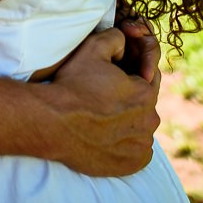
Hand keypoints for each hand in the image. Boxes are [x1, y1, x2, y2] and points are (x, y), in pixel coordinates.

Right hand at [40, 27, 160, 176]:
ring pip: (140, 128)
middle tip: (104, 98)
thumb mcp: (93, 48)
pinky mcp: (133, 164)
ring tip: (103, 118)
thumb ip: (116, 38)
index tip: (112, 79)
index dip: (130, 75)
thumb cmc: (72, 85)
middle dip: (129, 99)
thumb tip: (125, 40)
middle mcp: (150, 121)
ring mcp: (141, 145)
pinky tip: (108, 138)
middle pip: (144, 105)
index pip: (148, 77)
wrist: (52, 123)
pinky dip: (127, 145)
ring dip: (128, 123)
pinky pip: (137, 151)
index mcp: (146, 93)